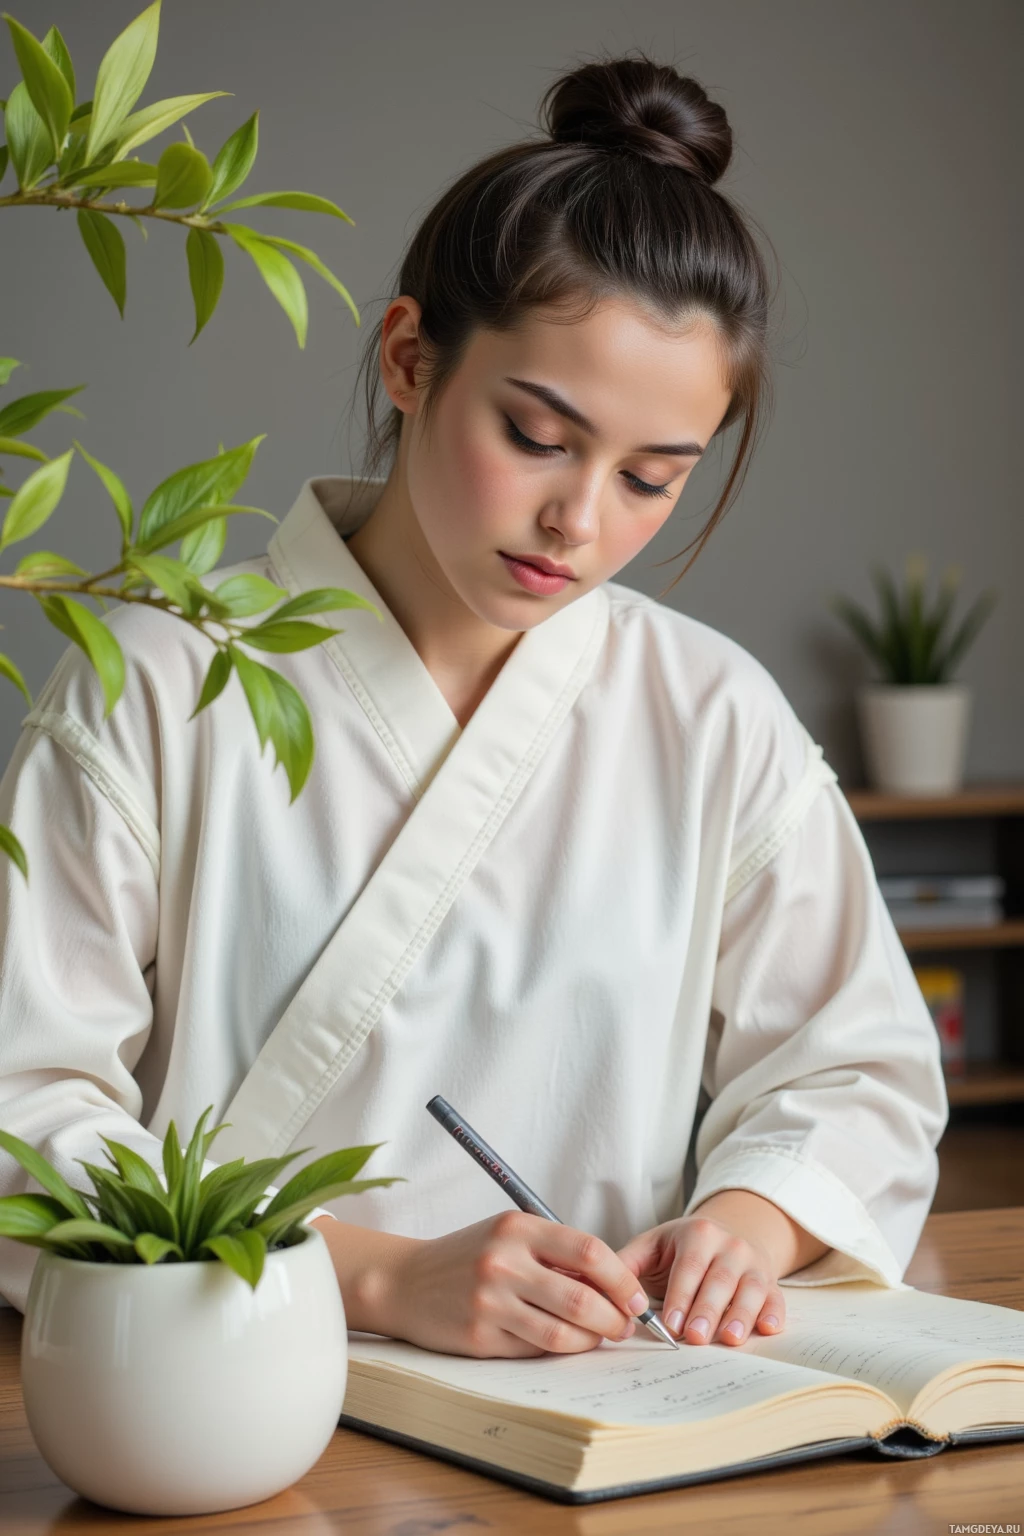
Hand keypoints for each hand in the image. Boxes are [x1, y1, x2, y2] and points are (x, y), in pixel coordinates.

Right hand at [379, 1211, 652, 1356]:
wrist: (404, 1281)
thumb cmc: (466, 1257)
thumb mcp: (508, 1235)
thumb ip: (554, 1252)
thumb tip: (612, 1283)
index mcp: (517, 1228)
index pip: (588, 1252)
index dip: (621, 1279)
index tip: (636, 1297)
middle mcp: (503, 1262)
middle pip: (582, 1297)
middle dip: (615, 1317)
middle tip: (625, 1325)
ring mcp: (490, 1302)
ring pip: (563, 1331)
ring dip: (591, 1340)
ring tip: (599, 1337)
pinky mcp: (479, 1337)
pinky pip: (535, 1349)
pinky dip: (559, 1348)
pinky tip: (565, 1342)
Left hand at [616, 1212, 786, 1346]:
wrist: (728, 1233)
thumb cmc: (681, 1248)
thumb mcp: (653, 1245)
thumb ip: (627, 1263)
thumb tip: (595, 1284)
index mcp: (698, 1234)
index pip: (689, 1267)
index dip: (681, 1295)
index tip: (670, 1324)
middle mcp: (730, 1246)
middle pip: (720, 1281)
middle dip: (707, 1310)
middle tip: (694, 1338)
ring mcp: (754, 1265)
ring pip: (751, 1290)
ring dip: (741, 1315)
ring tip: (730, 1338)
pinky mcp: (772, 1283)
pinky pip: (776, 1298)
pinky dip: (774, 1314)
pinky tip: (768, 1329)